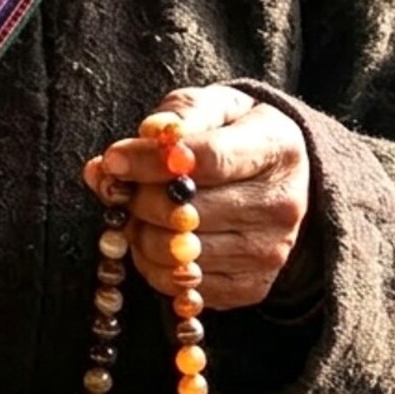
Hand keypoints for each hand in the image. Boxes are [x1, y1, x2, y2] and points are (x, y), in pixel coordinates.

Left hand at [82, 84, 312, 311]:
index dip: (151, 162)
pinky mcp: (254, 285)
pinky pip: (185, 288)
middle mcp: (282, 204)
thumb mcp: (212, 105)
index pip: (208, 160)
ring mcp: (270, 250)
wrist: (278, 176)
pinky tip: (155, 240)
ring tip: (139, 213)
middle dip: (139, 200)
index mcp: (277, 147)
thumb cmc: (234, 133)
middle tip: (122, 189)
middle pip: (189, 213)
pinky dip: (155, 267)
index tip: (113, 160)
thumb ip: (172, 119)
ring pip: (181, 255)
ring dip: (142, 235)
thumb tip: (119, 159)